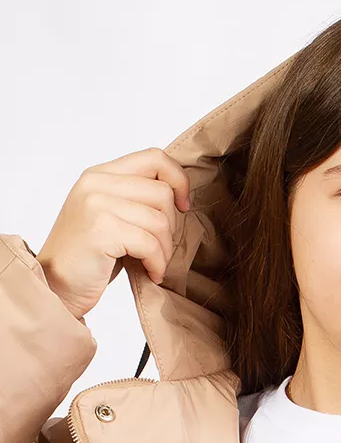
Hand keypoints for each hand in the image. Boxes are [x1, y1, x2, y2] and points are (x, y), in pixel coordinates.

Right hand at [35, 146, 191, 321]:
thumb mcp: (112, 217)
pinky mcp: (101, 230)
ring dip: (165, 250)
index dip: (178, 180)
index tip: (183, 206)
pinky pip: (150, 244)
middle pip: (162, 192)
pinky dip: (157, 264)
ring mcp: (97, 204)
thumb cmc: (89, 257)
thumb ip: (136, 199)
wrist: (56, 285)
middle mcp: (96, 183)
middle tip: (160, 249)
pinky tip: (151, 273)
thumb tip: (180, 196)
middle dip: (171, 227)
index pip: (155, 157)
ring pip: (160, 219)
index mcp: (100, 174)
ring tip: (154, 264)